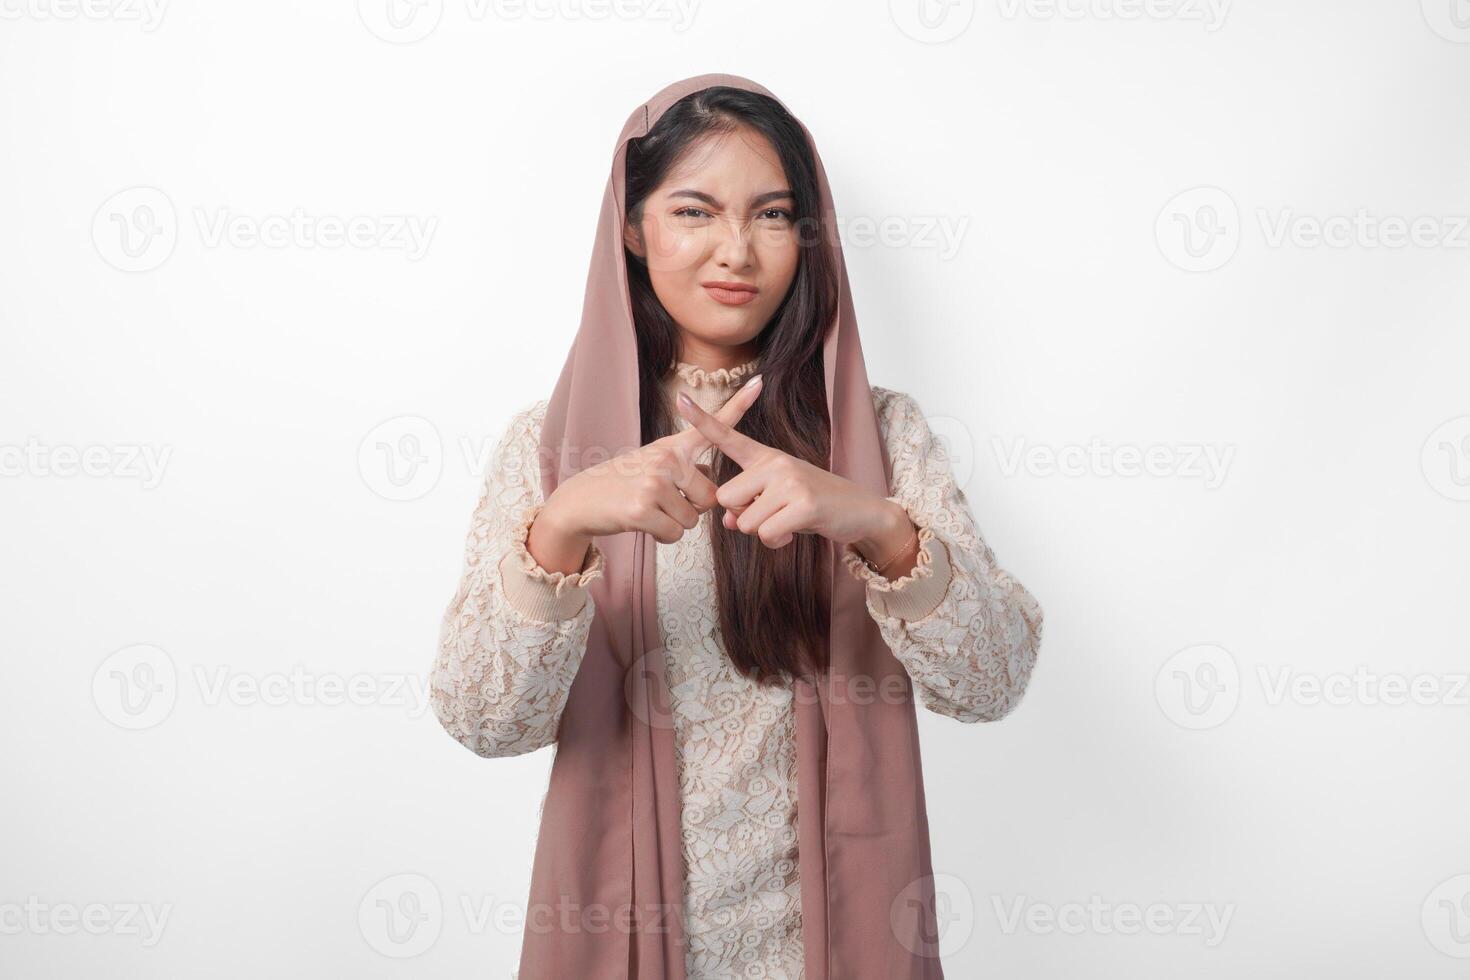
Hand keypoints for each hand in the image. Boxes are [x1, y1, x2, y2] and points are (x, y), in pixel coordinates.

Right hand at [534, 375, 766, 568]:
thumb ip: (685, 470)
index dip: (738, 405)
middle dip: (691, 508)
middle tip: (660, 501)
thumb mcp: (652, 466)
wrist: (579, 502)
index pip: (710, 425)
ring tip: (648, 510)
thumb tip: (711, 483)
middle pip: (710, 497)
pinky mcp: (643, 508)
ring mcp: (654, 482)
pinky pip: (675, 534)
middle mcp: (666, 459)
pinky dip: (662, 536)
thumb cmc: (621, 485)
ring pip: (692, 520)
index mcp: (671, 447)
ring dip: (674, 524)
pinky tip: (641, 522)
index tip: (759, 382)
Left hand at [673, 389, 910, 551]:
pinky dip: (776, 542)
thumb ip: (746, 506)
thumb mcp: (775, 500)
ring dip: (762, 532)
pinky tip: (793, 533)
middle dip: (742, 516)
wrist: (859, 510)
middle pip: (725, 499)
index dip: (702, 420)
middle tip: (771, 513)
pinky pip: (766, 534)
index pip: (728, 436)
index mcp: (765, 457)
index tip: (680, 399)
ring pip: (745, 522)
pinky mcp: (803, 503)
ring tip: (786, 522)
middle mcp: (775, 463)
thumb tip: (727, 521)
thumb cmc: (811, 504)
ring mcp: (790, 481)